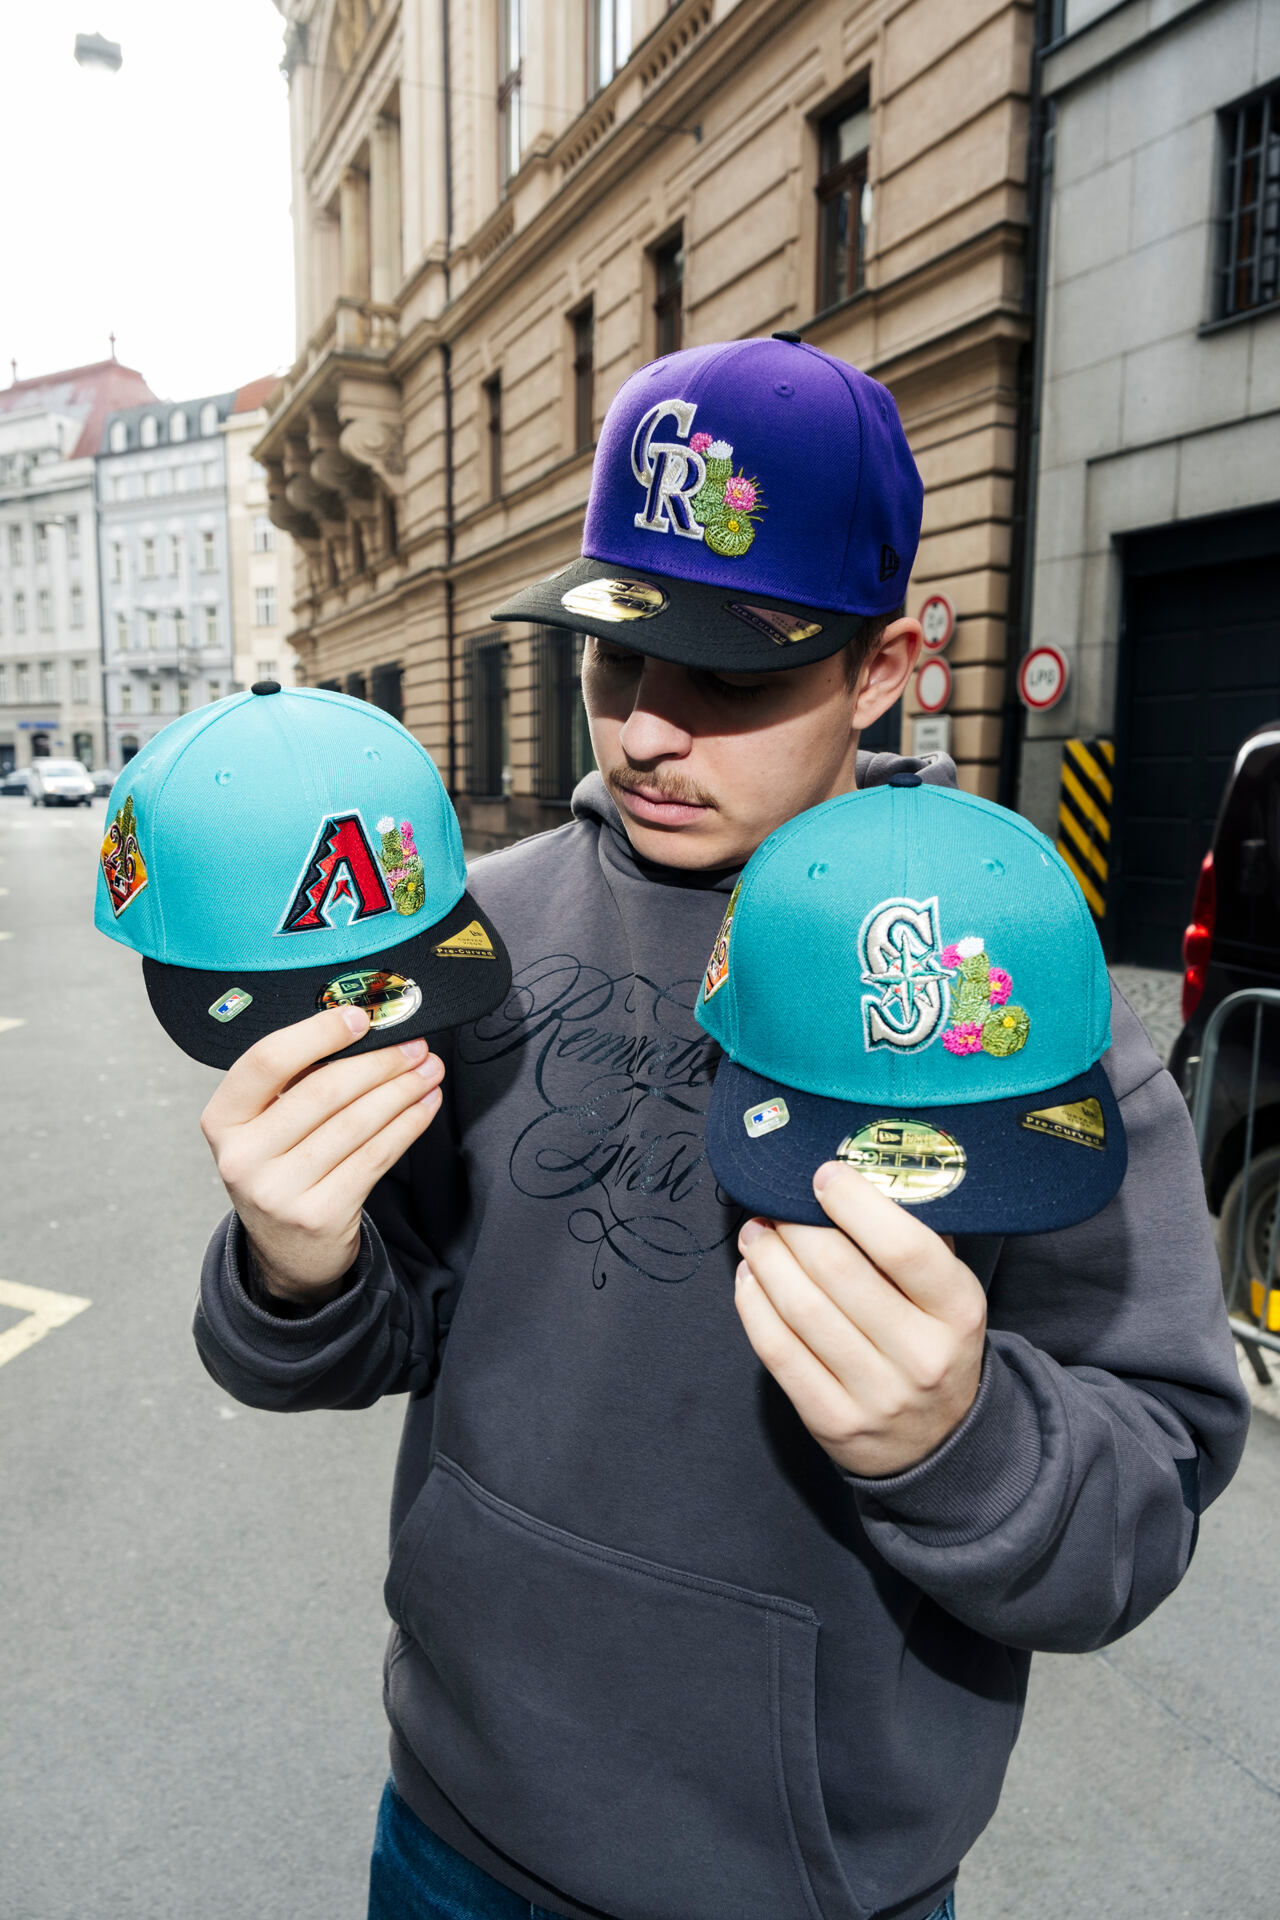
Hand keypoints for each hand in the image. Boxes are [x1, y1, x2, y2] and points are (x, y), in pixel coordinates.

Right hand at [200, 1007, 444, 1304]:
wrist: (287, 1251)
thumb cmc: (282, 1168)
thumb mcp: (266, 1126)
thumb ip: (296, 1081)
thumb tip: (362, 1029)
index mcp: (222, 1119)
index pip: (268, 1061)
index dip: (319, 1033)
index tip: (362, 1016)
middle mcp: (242, 1157)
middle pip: (323, 1091)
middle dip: (379, 1062)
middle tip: (415, 1046)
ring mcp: (279, 1191)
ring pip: (355, 1123)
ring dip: (402, 1090)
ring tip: (429, 1071)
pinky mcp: (319, 1215)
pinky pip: (375, 1157)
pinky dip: (407, 1125)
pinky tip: (424, 1106)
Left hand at [734, 1160, 985, 1477]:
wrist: (938, 1443)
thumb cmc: (932, 1342)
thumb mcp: (946, 1293)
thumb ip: (912, 1239)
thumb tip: (853, 1178)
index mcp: (959, 1312)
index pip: (904, 1248)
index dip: (855, 1204)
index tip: (822, 1176)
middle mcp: (922, 1356)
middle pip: (839, 1273)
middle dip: (795, 1228)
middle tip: (773, 1204)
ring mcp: (877, 1395)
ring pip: (802, 1311)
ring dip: (767, 1261)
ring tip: (755, 1234)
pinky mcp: (833, 1422)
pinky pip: (779, 1353)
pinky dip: (755, 1306)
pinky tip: (750, 1278)